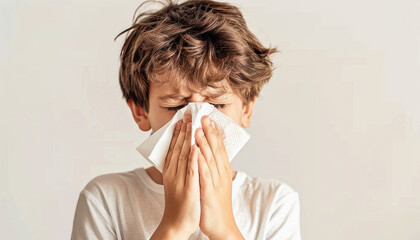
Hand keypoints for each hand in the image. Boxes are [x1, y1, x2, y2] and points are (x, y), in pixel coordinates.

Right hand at [151, 114, 199, 239]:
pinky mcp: (189, 188)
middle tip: (187, 114)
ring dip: (187, 139)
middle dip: (183, 130)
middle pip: (178, 147)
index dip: (179, 132)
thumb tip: (185, 153)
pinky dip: (193, 159)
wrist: (176, 223)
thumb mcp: (178, 181)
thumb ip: (180, 167)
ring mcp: (180, 180)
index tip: (183, 118)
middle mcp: (173, 172)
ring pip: (183, 155)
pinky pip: (191, 171)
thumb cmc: (179, 202)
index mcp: (171, 170)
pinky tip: (195, 148)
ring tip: (191, 124)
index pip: (174, 147)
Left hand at [194, 115, 243, 239]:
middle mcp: (221, 173)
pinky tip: (196, 152)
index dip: (214, 132)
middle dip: (209, 131)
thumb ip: (214, 168)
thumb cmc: (217, 203)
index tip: (209, 118)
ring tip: (198, 128)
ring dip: (204, 143)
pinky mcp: (209, 191)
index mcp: (223, 170)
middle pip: (216, 149)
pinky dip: (200, 161)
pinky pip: (204, 174)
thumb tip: (209, 154)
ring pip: (210, 158)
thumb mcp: (217, 182)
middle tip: (204, 116)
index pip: (219, 147)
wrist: (222, 225)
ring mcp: (216, 182)